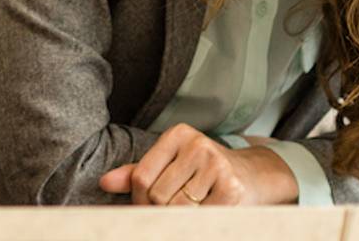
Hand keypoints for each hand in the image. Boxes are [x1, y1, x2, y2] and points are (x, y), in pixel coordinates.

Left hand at [98, 124, 297, 205]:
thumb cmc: (202, 172)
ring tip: (190, 209)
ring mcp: (216, 165)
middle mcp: (198, 145)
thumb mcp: (170, 164)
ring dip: (178, 217)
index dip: (139, 200)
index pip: (141, 177)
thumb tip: (104, 182)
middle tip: (171, 210)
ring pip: (176, 209)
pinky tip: (206, 212)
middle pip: (158, 195)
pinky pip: (199, 217)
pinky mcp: (231, 188)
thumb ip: (137, 173)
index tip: (147, 206)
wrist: (254, 176)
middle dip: (159, 210)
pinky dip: (197, 222)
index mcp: (178, 135)